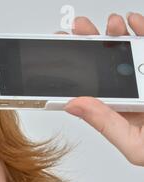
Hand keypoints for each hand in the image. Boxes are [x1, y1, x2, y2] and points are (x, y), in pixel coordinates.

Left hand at [62, 13, 143, 165]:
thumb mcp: (134, 143)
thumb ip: (104, 124)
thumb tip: (73, 105)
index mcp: (116, 112)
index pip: (90, 88)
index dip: (74, 71)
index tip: (60, 54)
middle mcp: (131, 92)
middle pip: (105, 64)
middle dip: (90, 44)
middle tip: (77, 31)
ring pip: (127, 50)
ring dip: (116, 34)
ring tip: (110, 25)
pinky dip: (142, 30)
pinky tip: (133, 23)